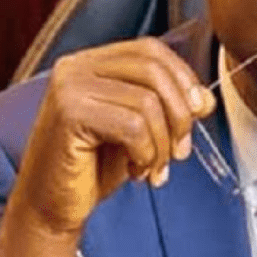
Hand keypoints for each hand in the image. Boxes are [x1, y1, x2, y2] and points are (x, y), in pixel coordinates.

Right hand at [0, 37, 215, 256]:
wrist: (51, 207)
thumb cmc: (93, 168)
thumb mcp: (141, 130)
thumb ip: (169, 107)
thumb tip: (205, 99)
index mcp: (92, 62)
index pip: (152, 50)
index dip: (183, 77)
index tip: (198, 111)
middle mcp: (76, 67)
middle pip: (153, 70)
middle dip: (179, 114)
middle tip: (179, 150)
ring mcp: (69, 87)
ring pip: (147, 101)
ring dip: (162, 143)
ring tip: (153, 166)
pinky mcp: (68, 114)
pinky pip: (132, 126)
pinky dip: (146, 153)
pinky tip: (135, 169)